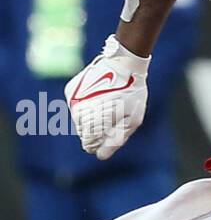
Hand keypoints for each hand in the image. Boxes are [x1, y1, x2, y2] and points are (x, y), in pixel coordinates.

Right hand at [65, 35, 149, 160]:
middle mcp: (78, 112)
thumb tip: (100, 156)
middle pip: (84, 133)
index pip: (89, 145)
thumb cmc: (131, 94)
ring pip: (79, 120)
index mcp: (92, 122)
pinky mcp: (70, 90)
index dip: (102, 143)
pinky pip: (76, 106)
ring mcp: (72, 100)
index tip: (113, 132)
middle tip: (114, 115)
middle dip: (98, 130)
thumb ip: (115, 140)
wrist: (122, 63)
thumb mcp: (131, 121)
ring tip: (108, 103)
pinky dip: (86, 104)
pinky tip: (99, 94)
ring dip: (92, 117)